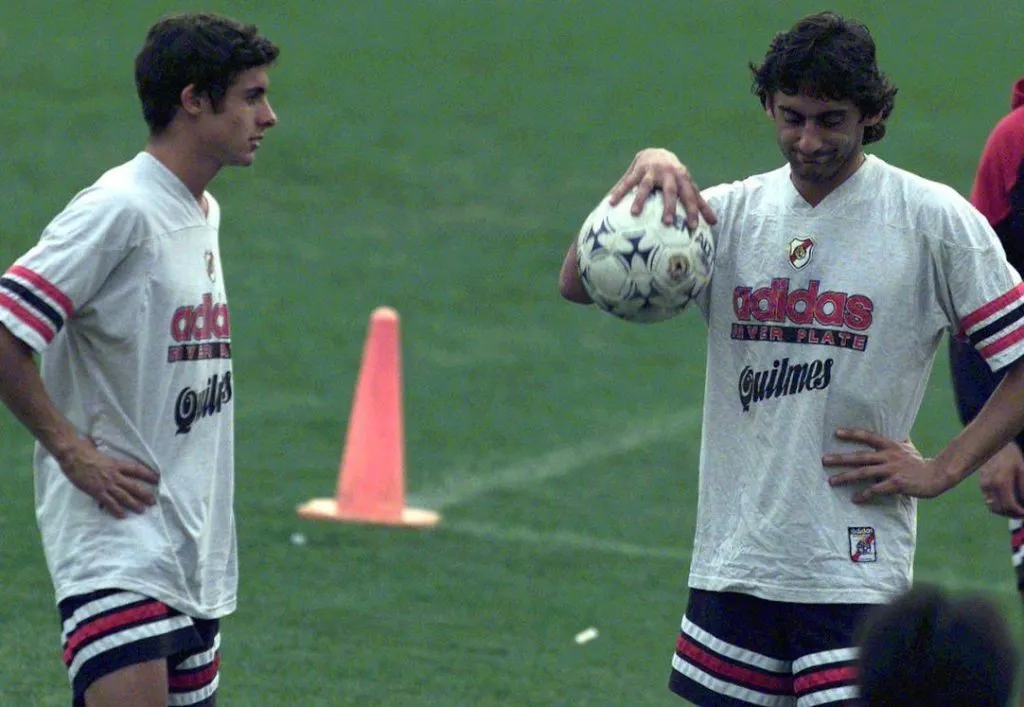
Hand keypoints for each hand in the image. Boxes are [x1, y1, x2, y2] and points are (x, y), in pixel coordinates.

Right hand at [59, 439, 159, 518]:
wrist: (72, 455)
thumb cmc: (84, 450)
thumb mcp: (102, 451)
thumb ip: (107, 455)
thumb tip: (108, 451)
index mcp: (116, 463)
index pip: (137, 469)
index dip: (147, 474)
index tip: (157, 479)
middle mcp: (114, 475)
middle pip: (134, 486)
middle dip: (145, 494)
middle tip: (153, 501)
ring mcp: (106, 484)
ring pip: (124, 496)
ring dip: (134, 504)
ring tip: (142, 510)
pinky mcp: (96, 491)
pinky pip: (109, 502)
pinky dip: (116, 510)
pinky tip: (122, 515)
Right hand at [607, 148, 717, 228]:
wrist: (656, 152)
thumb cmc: (675, 176)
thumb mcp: (688, 186)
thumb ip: (700, 204)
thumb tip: (716, 223)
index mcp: (682, 179)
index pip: (690, 197)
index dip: (693, 211)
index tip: (693, 228)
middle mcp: (668, 174)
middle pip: (670, 191)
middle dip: (669, 206)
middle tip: (667, 223)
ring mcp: (652, 171)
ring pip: (646, 186)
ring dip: (640, 199)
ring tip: (635, 214)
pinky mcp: (637, 170)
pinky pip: (626, 182)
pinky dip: (619, 192)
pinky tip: (611, 203)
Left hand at [822, 428, 957, 501]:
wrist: (937, 476)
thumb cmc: (919, 462)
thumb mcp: (907, 447)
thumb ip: (897, 440)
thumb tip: (896, 429)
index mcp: (890, 446)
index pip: (868, 436)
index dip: (852, 433)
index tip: (836, 432)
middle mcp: (889, 456)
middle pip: (860, 456)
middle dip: (841, 458)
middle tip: (824, 460)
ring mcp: (892, 470)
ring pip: (864, 472)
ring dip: (846, 477)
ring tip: (832, 481)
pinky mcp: (896, 484)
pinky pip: (876, 489)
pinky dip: (865, 494)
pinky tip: (855, 498)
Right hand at [977, 442, 1023, 517]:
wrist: (993, 445)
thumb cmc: (1010, 456)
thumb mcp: (1021, 470)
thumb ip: (1023, 488)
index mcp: (1000, 482)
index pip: (1008, 505)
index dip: (1018, 513)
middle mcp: (989, 486)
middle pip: (999, 509)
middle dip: (1012, 514)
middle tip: (1022, 512)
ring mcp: (983, 486)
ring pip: (992, 507)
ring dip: (1004, 512)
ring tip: (1015, 509)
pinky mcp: (981, 485)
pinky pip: (989, 501)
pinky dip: (998, 506)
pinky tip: (1007, 502)